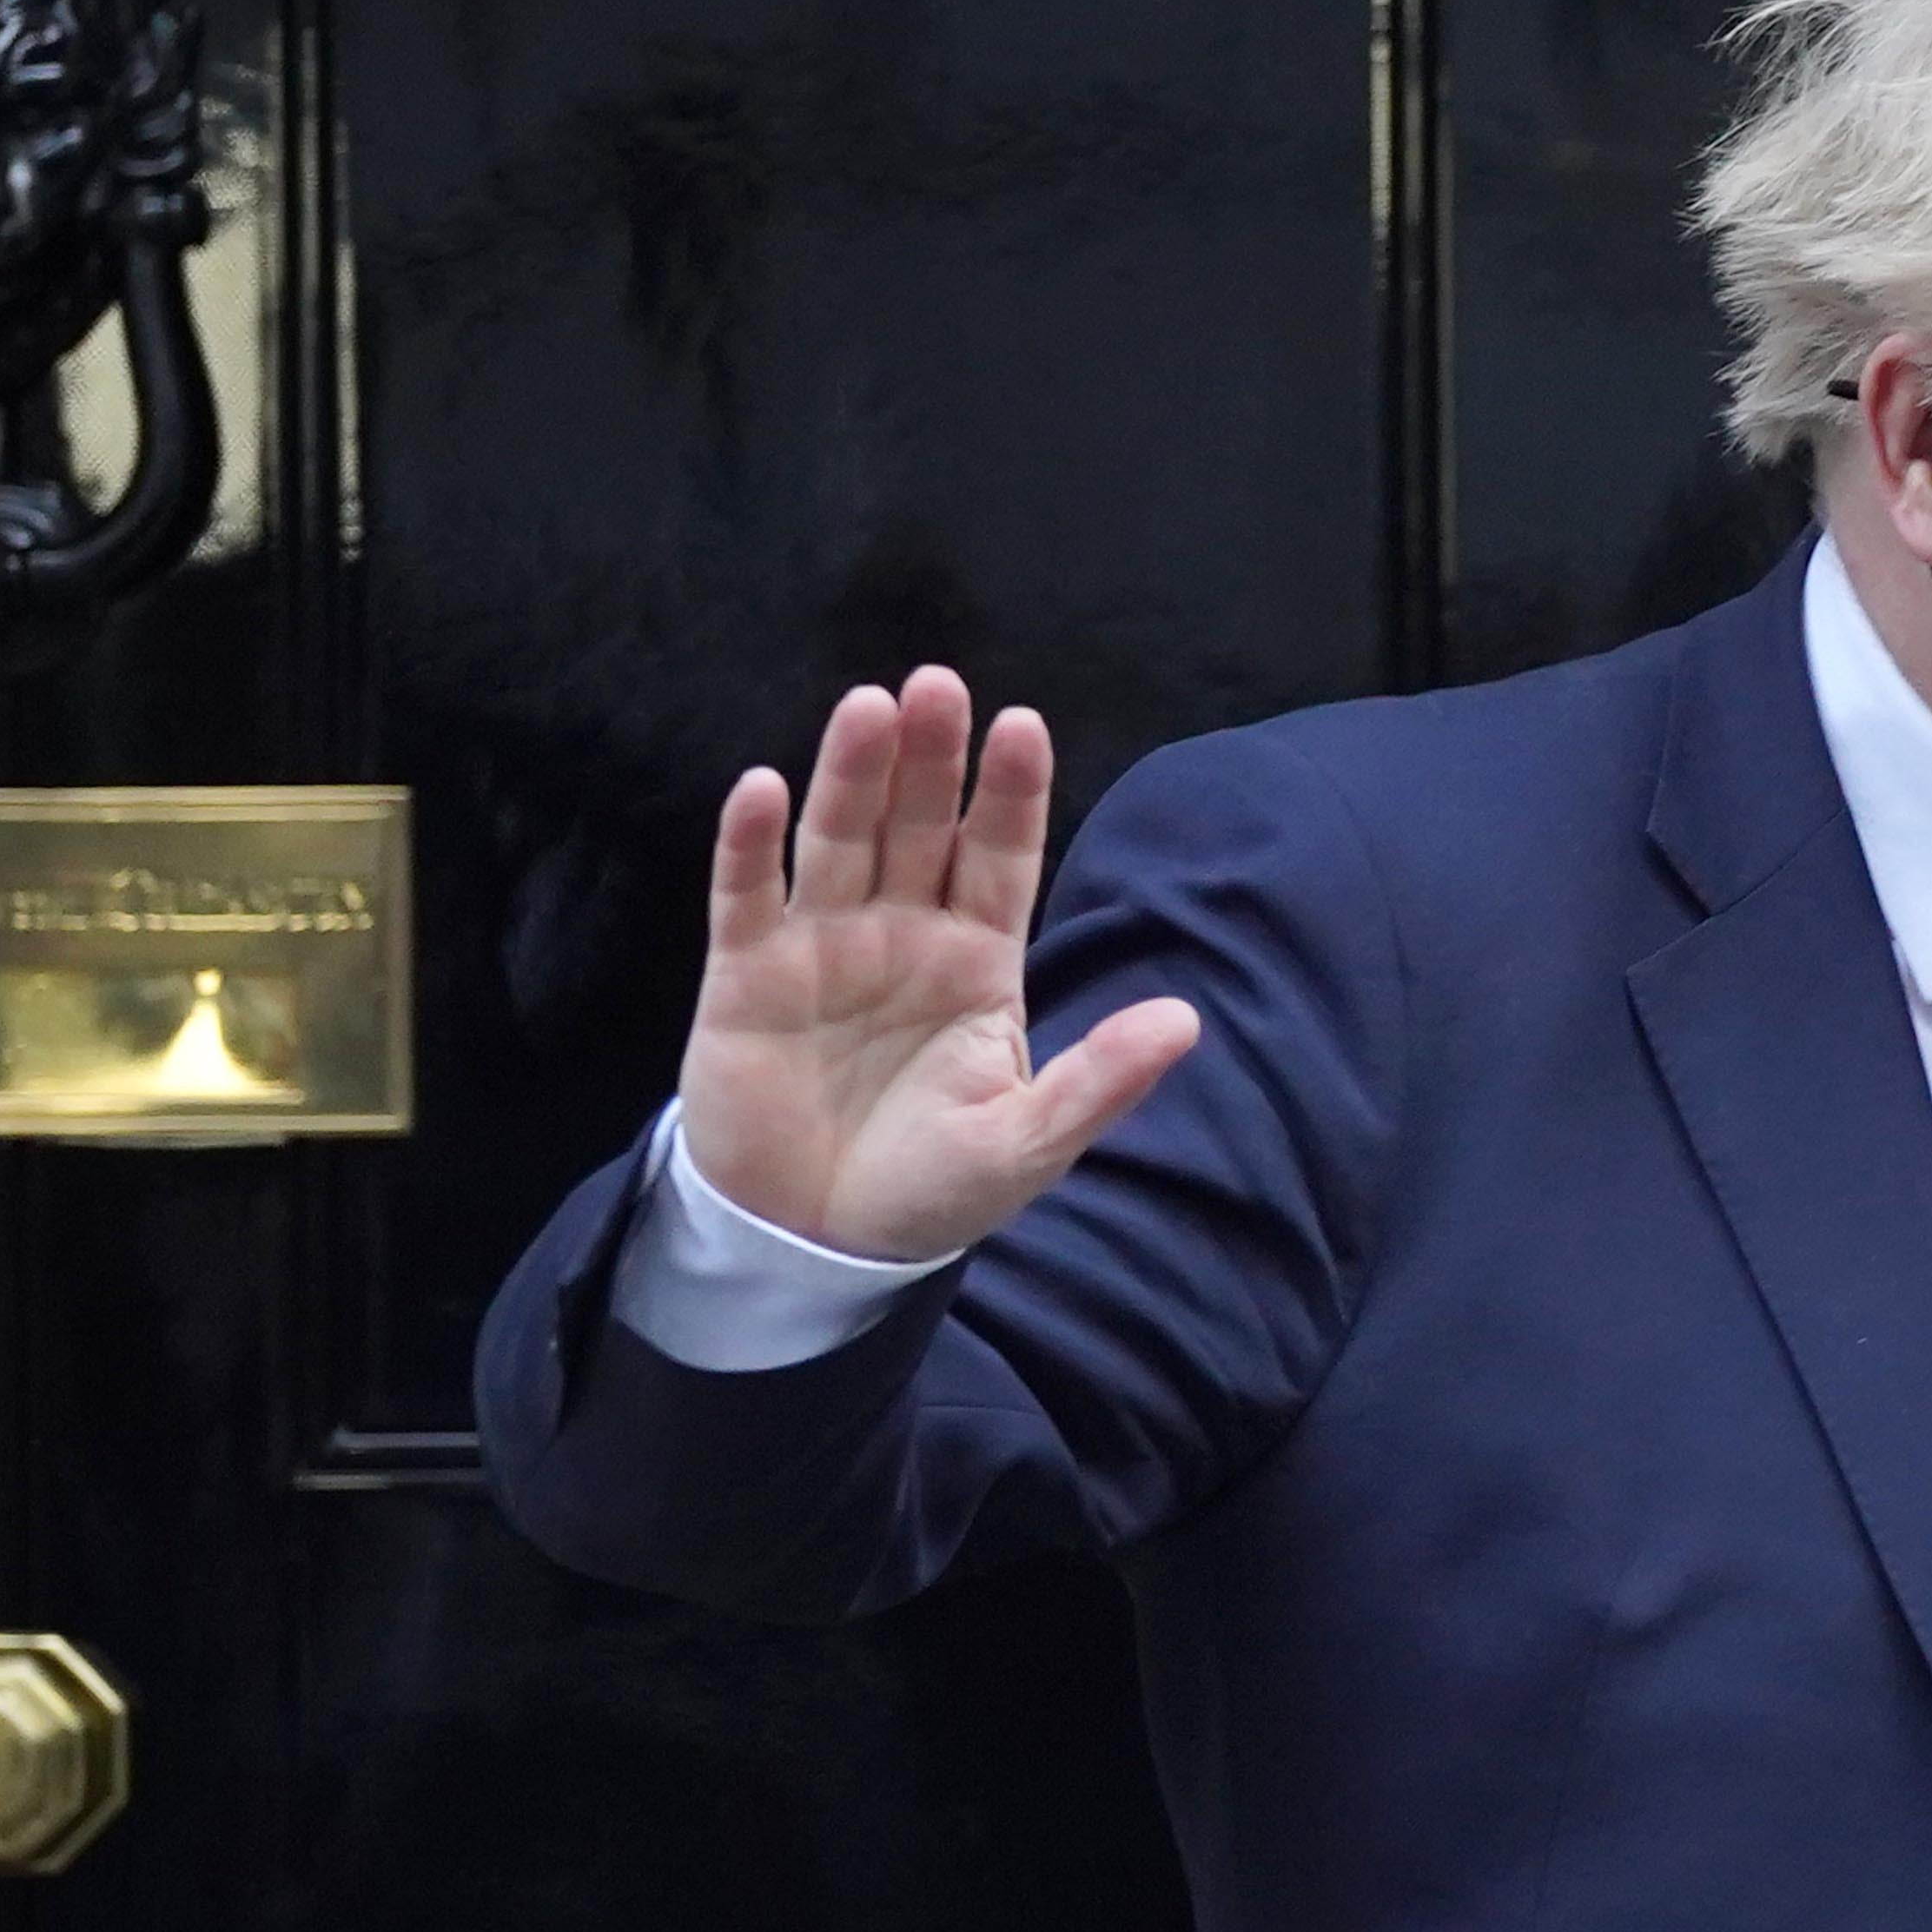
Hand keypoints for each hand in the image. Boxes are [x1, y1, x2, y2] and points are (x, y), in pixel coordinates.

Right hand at [679, 668, 1201, 1259]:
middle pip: (919, 825)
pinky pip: (747, 897)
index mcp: (978, 958)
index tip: (1023, 726)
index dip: (1010, 794)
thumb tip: (1186, 1019)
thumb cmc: (929, 1189)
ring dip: (850, 774)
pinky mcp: (745, 976)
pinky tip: (762, 787)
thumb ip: (1100, 1081)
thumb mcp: (1028, 1145)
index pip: (1000, 855)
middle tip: (938, 685)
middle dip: (930, 758)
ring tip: (869, 707)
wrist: (816, 1246)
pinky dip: (751, 845)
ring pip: (839, 840)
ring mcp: (821, 946)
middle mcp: (902, 932)